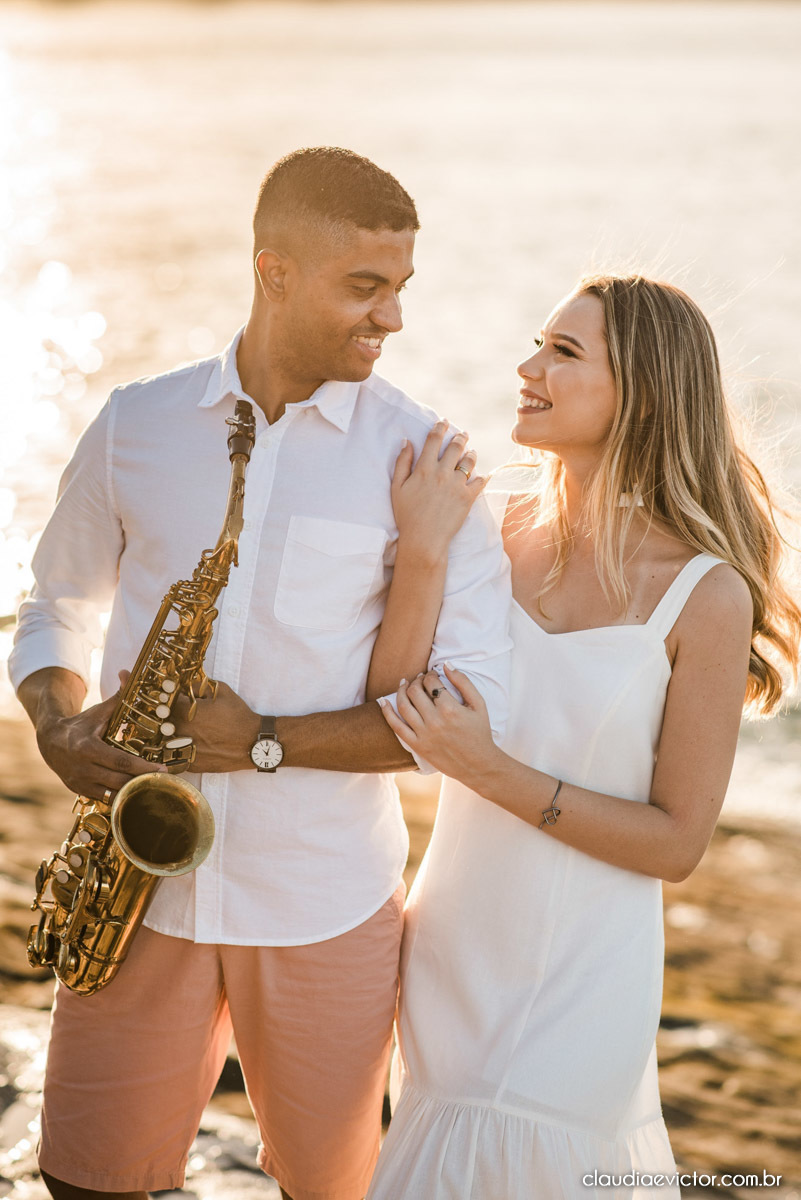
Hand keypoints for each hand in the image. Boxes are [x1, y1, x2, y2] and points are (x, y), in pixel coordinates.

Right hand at [35, 677, 159, 802]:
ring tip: (153, 787)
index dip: (143, 767)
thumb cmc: (81, 724)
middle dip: (143, 782)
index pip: (121, 762)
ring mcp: (79, 783)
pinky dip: (120, 796)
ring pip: (112, 794)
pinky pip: (104, 798)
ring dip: (133, 791)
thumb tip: (129, 674)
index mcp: (88, 748)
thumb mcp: (98, 712)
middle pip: (119, 781)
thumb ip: (117, 697)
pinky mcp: (79, 791)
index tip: (163, 768)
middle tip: (165, 779)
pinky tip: (135, 792)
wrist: (49, 740)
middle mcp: (82, 768)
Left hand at [171, 680, 259, 773]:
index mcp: (185, 711)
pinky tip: (187, 746)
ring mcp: (184, 749)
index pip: (166, 702)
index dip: (170, 699)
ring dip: (171, 734)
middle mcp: (180, 731)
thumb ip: (199, 684)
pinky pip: (176, 757)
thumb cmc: (238, 715)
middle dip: (169, 716)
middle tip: (179, 715)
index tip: (175, 699)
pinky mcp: (190, 764)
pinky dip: (178, 751)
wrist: (252, 742)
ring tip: (183, 731)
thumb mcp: (221, 691)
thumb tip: (186, 685)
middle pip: (163, 722)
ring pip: (166, 740)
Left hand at [378, 664, 498, 784]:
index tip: (432, 675)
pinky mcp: (417, 746)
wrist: (478, 764)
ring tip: (404, 684)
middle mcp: (435, 721)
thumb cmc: (480, 732)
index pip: (431, 682)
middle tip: (419, 679)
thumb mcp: (479, 704)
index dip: (429, 674)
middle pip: (415, 691)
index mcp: (450, 708)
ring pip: (403, 705)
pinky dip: (387, 712)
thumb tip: (446, 664)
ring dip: (401, 691)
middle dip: (416, 681)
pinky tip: (384, 702)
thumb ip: (463, 682)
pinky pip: (396, 727)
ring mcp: (424, 734)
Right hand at [391, 423, 485, 561]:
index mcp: (424, 469)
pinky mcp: (468, 498)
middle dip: (460, 437)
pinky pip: (480, 481)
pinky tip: (483, 474)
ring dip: (471, 453)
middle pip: (455, 447)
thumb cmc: (406, 515)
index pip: (433, 440)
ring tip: (472, 451)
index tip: (443, 422)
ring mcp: (457, 485)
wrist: (424, 539)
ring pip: (469, 461)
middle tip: (462, 433)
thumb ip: (402, 463)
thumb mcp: (397, 488)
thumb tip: (407, 441)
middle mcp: (442, 473)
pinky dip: (483, 476)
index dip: (439, 428)